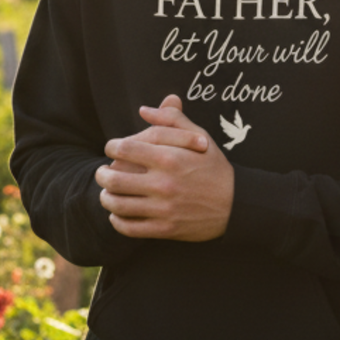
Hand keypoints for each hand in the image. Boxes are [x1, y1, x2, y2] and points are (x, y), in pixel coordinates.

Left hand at [95, 94, 233, 241]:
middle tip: (103, 172)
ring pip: (117, 204)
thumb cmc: (215, 167)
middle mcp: (164, 184)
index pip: (125, 148)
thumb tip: (144, 109)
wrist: (237, 204)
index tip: (112, 148)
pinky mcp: (165, 229)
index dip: (112, 146)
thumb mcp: (199, 136)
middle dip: (102, 174)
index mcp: (170, 158)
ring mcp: (163, 209)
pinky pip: (129, 227)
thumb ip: (171, 119)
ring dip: (106, 197)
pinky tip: (117, 213)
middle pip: (114, 178)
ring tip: (107, 193)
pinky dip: (117, 220)